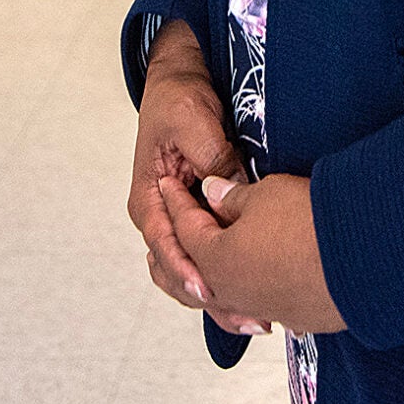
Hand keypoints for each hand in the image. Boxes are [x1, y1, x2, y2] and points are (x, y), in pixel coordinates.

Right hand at [128, 20, 272, 337]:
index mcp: (147, 200)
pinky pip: (209, 261)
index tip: (210, 287)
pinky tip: (255, 299)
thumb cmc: (177, 100)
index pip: (164, 244)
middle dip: (212, 298)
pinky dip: (228, 282)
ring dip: (222, 299)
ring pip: (193, 275)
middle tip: (249, 316)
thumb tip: (234, 188)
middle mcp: (159, 220)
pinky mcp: (198, 223)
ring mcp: (178, 225)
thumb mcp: (191, 119)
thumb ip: (209, 155)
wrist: (180, 84)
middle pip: (178, 273)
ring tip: (256, 319)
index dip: (187, 268)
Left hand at [158, 170, 346, 335]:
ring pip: (222, 298)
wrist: (367, 256)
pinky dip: (242, 298)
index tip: (171, 183)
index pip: (186, 227)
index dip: (178, 200)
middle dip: (179, 252)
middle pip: (193, 273)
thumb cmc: (311, 223)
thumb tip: (212, 194)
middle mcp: (233, 291)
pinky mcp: (294, 316)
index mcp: (217, 259)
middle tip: (172, 235)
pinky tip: (250, 291)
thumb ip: (231, 197)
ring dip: (209, 280)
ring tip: (203, 268)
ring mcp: (263, 308)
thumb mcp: (265, 194)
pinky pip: (254, 307)